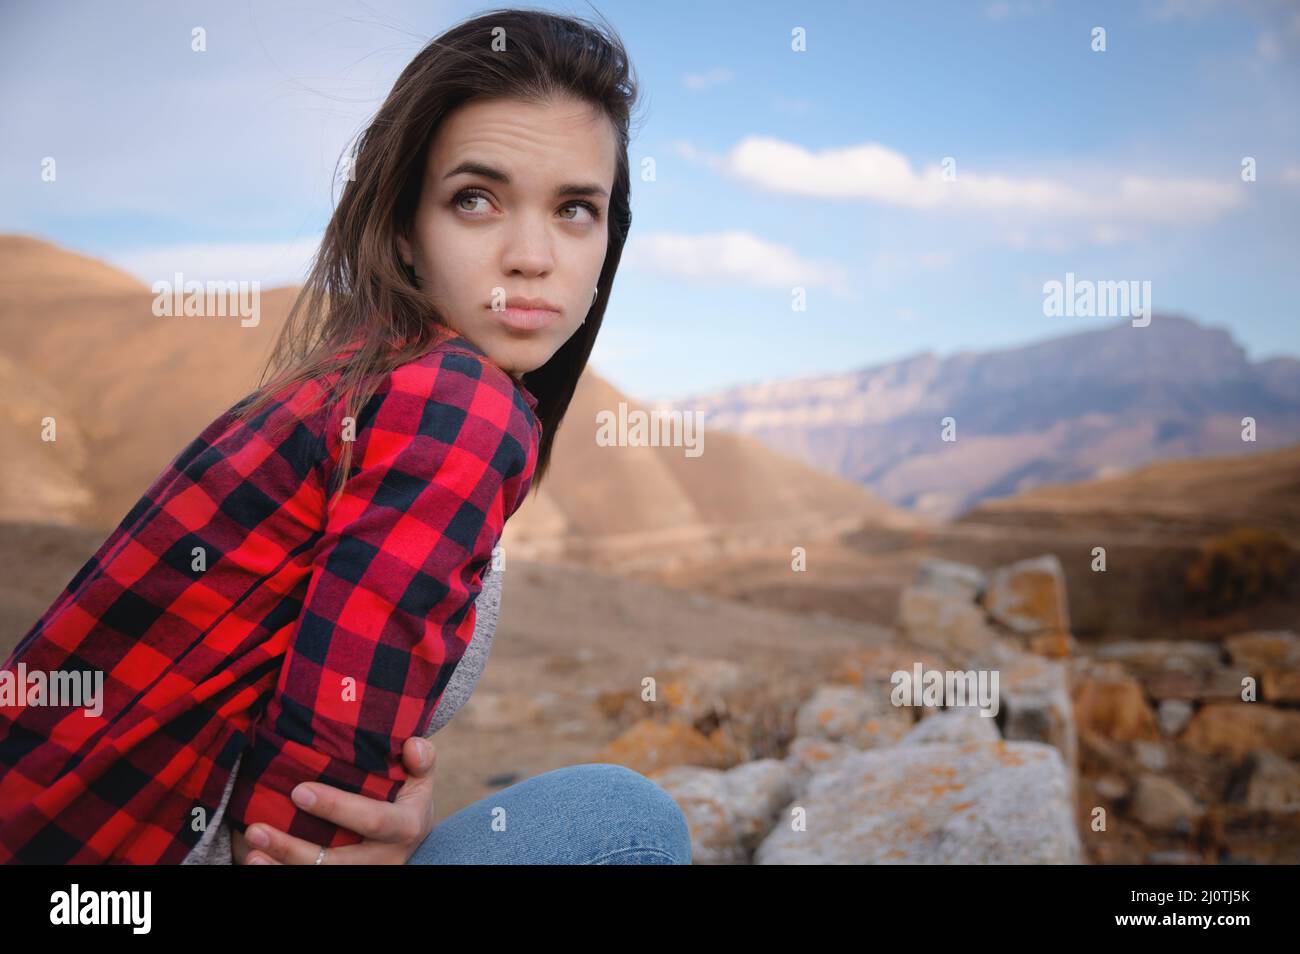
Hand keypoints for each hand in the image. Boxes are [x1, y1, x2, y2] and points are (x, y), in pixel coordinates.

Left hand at [232, 736, 437, 864]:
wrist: (410, 837)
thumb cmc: (407, 798)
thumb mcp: (421, 777)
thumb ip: (422, 758)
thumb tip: (411, 746)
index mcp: (406, 827)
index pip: (371, 819)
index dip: (335, 808)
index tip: (298, 790)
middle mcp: (386, 860)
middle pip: (336, 862)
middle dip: (293, 849)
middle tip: (256, 829)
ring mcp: (366, 875)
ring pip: (321, 877)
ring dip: (281, 866)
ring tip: (250, 851)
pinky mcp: (347, 880)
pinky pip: (313, 881)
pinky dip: (283, 873)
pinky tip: (258, 863)